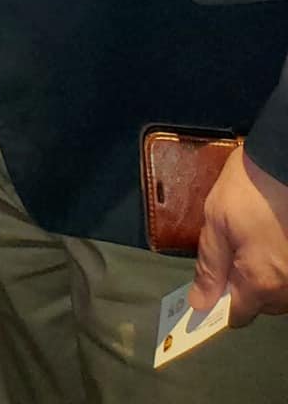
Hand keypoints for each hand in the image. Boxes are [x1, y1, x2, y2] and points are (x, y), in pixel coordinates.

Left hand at [192, 147, 287, 325]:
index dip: (218, 304)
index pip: (238, 316)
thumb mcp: (216, 222)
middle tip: (230, 252)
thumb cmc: (247, 189)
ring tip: (251, 243)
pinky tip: (269, 241)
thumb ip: (209, 267)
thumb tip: (199, 303)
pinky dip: (277, 265)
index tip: (208, 287)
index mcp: (261, 282)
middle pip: (260, 305)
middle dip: (242, 286)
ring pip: (277, 292)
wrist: (282, 161)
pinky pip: (287, 276)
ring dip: (262, 277)